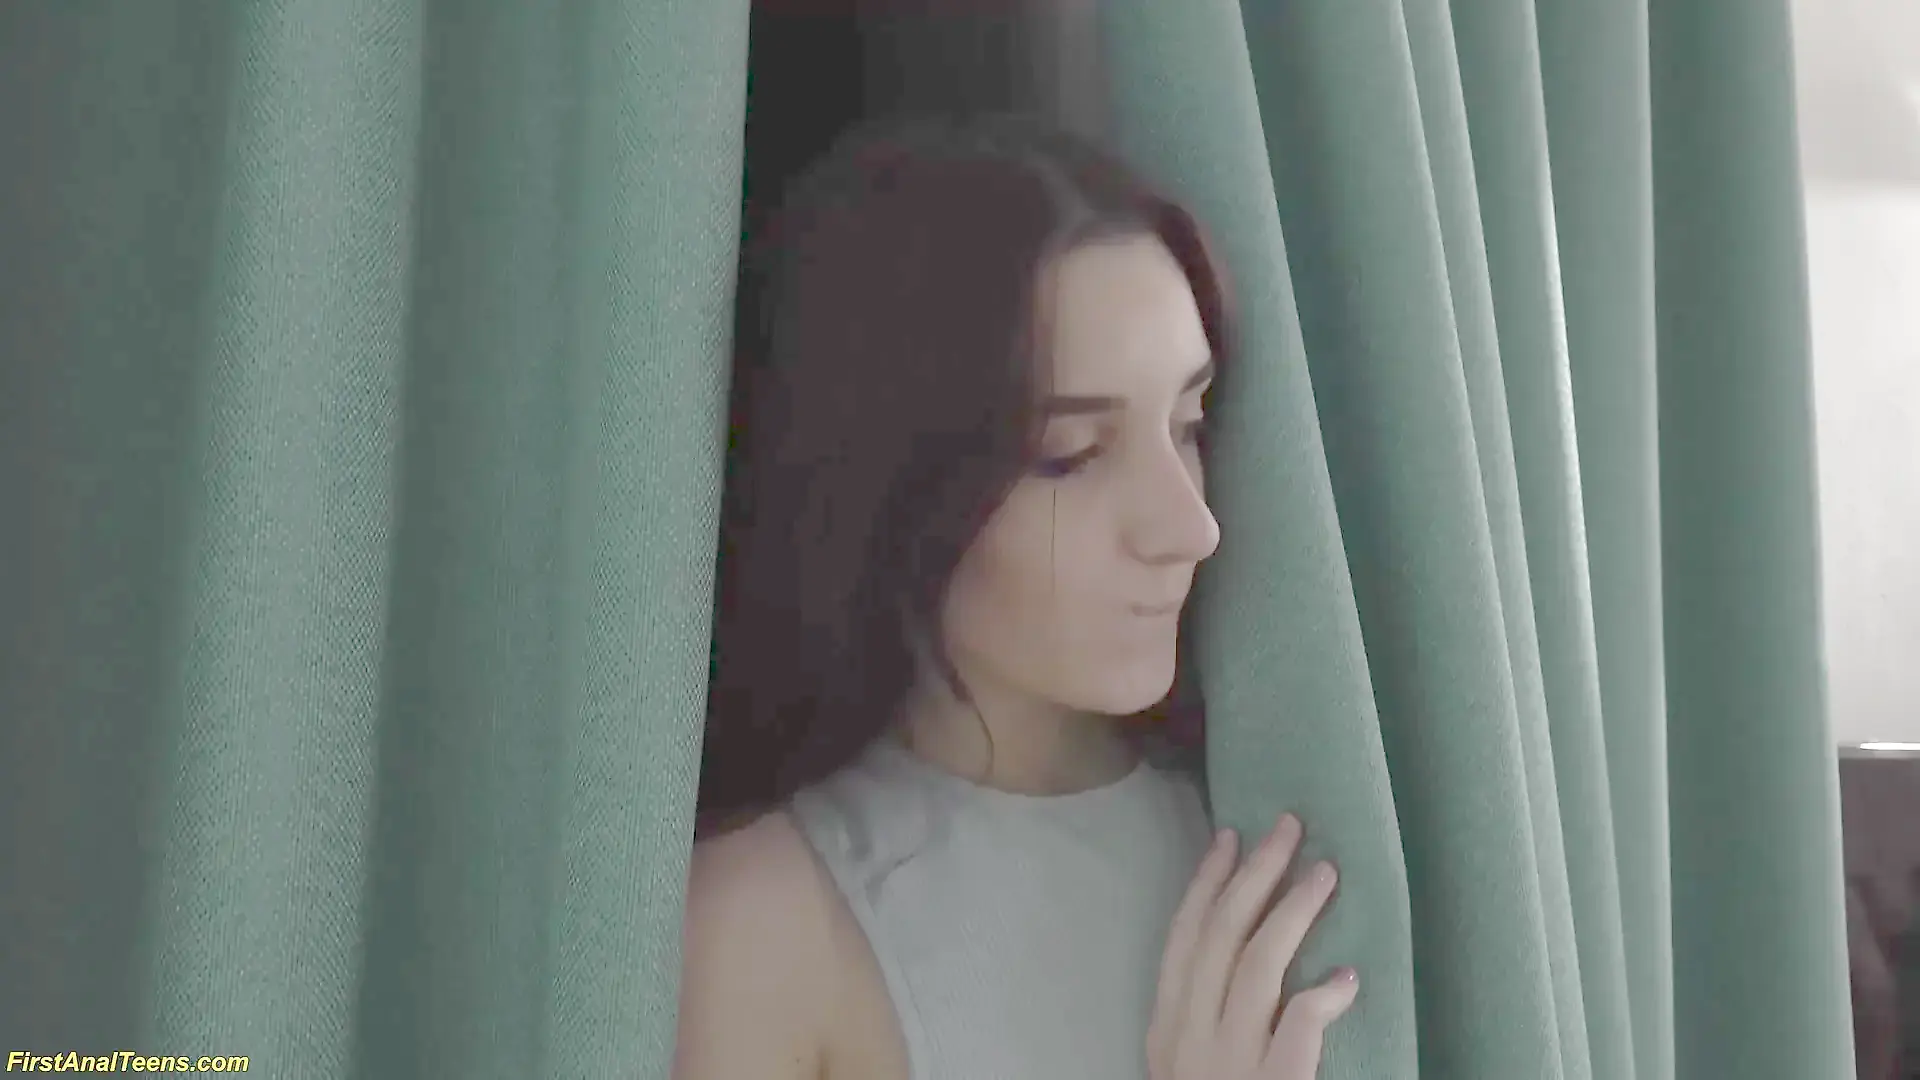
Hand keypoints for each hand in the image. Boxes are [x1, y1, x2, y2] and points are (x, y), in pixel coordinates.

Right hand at [1147, 814, 1356, 1079]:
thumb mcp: (1185, 1063)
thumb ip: (1204, 1015)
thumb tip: (1239, 953)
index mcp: (1167, 1027)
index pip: (1183, 939)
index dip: (1206, 882)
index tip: (1230, 836)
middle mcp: (1191, 1035)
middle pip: (1221, 936)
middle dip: (1255, 872)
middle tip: (1289, 826)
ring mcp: (1231, 1060)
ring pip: (1258, 966)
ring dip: (1293, 911)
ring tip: (1325, 873)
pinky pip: (1300, 1024)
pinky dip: (1323, 995)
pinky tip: (1347, 976)